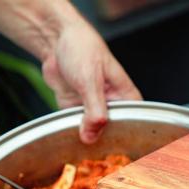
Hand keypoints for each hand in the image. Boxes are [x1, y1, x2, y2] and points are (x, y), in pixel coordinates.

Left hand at [42, 19, 141, 143]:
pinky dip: (71, 132)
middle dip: (104, 141)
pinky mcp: (75, 110)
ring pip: (93, 132)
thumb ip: (94, 110)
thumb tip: (92, 136)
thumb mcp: (90, 80)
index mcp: (126, 96)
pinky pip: (75, 128)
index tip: (118, 150)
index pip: (134, 122)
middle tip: (96, 148)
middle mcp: (112, 105)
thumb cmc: (82, 49)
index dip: (127, 137)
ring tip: (82, 144)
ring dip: (86, 138)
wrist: (54, 39)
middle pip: (113, 132)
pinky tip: (70, 137)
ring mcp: (93, 109)